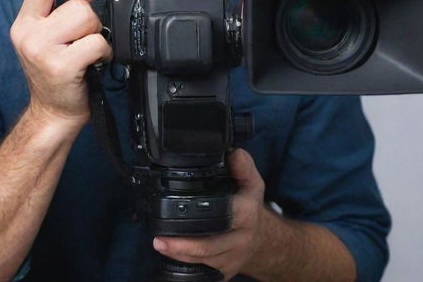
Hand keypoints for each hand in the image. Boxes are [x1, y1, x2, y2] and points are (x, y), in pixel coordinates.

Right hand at [10, 0, 111, 127]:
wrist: (52, 114)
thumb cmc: (55, 74)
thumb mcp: (45, 39)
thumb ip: (57, 14)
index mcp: (24, 23)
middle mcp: (28, 34)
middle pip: (76, 3)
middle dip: (91, 20)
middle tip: (84, 39)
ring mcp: (42, 51)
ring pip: (87, 18)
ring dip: (97, 35)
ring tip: (88, 51)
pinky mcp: (60, 67)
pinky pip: (96, 43)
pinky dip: (104, 52)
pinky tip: (96, 63)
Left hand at [153, 149, 265, 280]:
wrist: (264, 240)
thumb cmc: (250, 206)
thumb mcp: (252, 182)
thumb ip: (243, 166)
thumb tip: (232, 152)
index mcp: (245, 215)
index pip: (223, 213)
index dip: (199, 213)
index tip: (177, 207)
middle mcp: (239, 239)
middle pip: (207, 246)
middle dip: (181, 245)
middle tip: (158, 238)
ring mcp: (231, 258)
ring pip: (202, 259)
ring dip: (178, 253)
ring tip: (159, 243)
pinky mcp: (225, 271)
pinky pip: (203, 268)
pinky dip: (185, 261)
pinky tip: (171, 254)